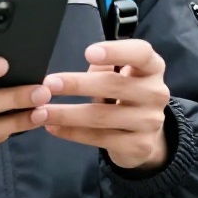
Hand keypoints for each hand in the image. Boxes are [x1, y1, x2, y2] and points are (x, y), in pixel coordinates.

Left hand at [32, 40, 171, 170]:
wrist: (145, 136)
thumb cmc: (125, 94)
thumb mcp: (120, 75)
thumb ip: (103, 67)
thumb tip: (74, 66)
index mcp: (152, 67)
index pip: (140, 53)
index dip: (116, 51)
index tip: (88, 53)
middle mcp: (156, 93)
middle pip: (114, 85)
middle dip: (77, 84)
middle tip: (49, 84)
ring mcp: (150, 122)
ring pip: (102, 116)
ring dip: (67, 114)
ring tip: (41, 112)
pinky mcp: (139, 145)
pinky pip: (100, 138)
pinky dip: (72, 133)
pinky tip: (53, 128)